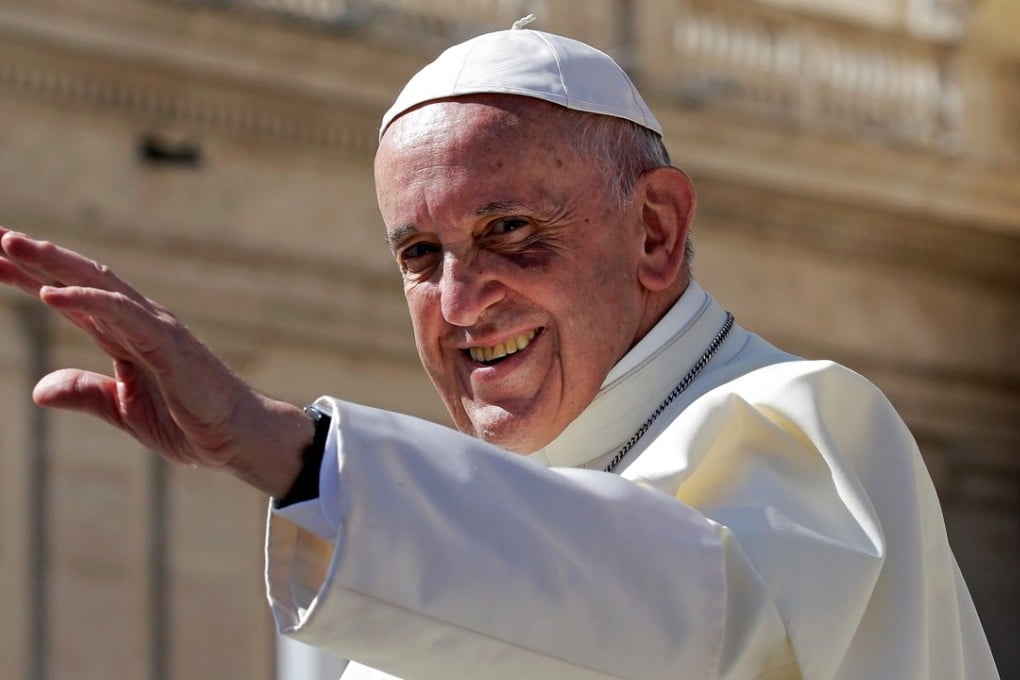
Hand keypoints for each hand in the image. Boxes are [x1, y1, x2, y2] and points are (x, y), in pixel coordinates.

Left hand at [0, 226, 310, 495]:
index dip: (29, 276)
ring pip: (98, 284)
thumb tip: (37, 390)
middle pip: (79, 278)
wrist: (239, 438)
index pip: (71, 298)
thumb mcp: (125, 411)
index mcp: (126, 336)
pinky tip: (50, 292)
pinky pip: (122, 315)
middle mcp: (139, 321)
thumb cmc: (191, 424)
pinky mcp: (168, 344)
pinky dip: (86, 300)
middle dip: (34, 256)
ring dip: (53, 262)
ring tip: (11, 244)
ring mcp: (155, 328)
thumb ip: (85, 394)